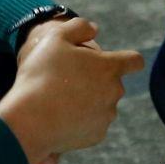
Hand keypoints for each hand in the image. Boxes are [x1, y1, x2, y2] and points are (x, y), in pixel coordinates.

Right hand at [0, 16, 142, 163]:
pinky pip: (92, 124)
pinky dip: (81, 121)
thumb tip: (94, 29)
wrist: (30, 120)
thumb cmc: (41, 75)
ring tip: (61, 100)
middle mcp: (114, 92)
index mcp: (109, 68)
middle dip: (97, 80)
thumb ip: (79, 27)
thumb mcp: (55, 38)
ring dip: (89, 101)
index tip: (123, 62)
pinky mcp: (97, 135)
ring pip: (103, 104)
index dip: (129, 60)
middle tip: (68, 79)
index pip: (134, 61)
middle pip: (113, 84)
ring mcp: (106, 116)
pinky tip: (60, 117)